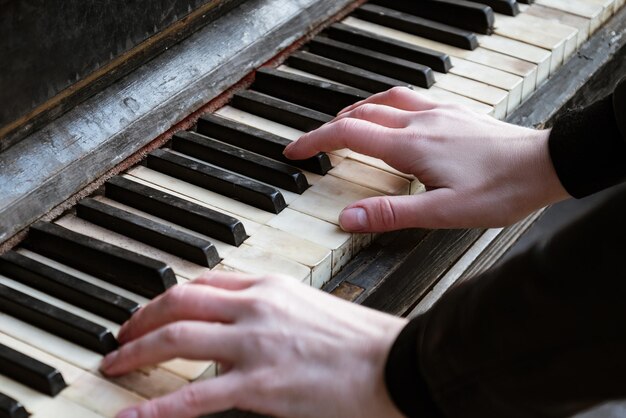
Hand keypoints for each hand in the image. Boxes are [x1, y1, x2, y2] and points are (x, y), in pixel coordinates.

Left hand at [100, 271, 406, 417]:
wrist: (393, 363)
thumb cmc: (361, 340)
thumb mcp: (312, 307)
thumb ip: (274, 308)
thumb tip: (244, 321)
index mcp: (271, 286)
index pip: (206, 281)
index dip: (171, 296)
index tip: (154, 310)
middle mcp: (256, 307)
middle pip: (180, 301)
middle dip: (142, 317)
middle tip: (122, 335)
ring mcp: (255, 344)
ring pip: (177, 339)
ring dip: (137, 351)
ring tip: (115, 364)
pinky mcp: (260, 384)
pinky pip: (194, 395)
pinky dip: (157, 407)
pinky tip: (134, 415)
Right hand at [284, 87, 569, 231]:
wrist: (546, 164)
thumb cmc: (501, 189)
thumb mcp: (443, 212)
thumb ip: (392, 214)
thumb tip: (348, 217)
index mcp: (410, 146)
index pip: (347, 134)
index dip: (314, 141)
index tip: (293, 150)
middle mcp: (419, 122)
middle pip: (360, 113)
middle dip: (328, 126)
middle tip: (312, 143)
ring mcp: (438, 113)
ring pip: (384, 100)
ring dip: (356, 110)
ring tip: (343, 124)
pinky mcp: (454, 113)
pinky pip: (409, 99)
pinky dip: (386, 104)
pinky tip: (393, 116)